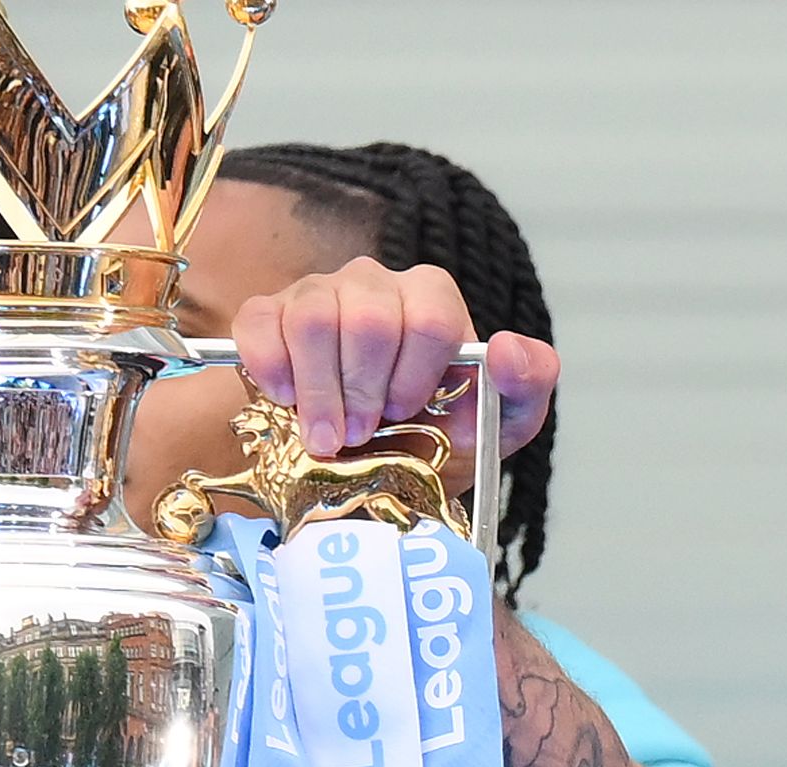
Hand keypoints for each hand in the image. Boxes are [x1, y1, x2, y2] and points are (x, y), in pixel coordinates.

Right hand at [226, 254, 559, 466]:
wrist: (362, 464)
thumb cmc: (431, 439)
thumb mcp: (495, 426)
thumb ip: (526, 386)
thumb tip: (509, 349)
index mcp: (431, 298)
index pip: (430, 318)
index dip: (415, 377)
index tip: (407, 414)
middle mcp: (374, 283)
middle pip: (370, 319)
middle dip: (365, 393)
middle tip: (362, 436)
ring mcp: (317, 292)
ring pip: (314, 320)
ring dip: (320, 393)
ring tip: (327, 435)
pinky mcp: (268, 313)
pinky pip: (260, 324)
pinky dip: (272, 370)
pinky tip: (286, 400)